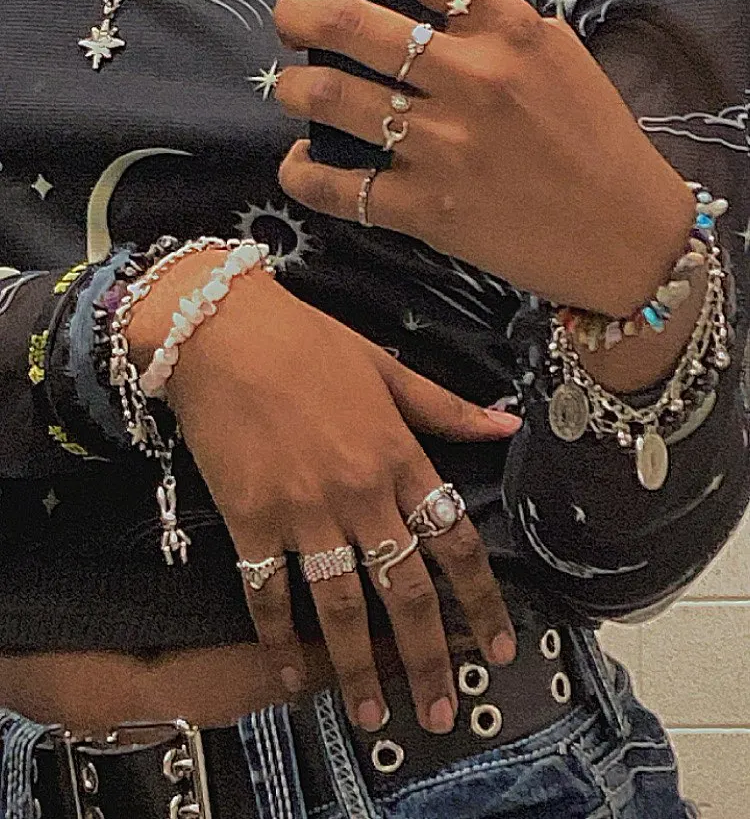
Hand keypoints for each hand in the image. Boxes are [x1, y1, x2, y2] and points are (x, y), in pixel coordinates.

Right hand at [133, 258, 518, 733]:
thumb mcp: (386, 366)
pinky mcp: (251, 519)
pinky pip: (268, 592)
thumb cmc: (305, 340)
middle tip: (442, 710)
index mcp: (399, 454)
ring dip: (359, 667)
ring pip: (343, 606)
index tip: (496, 644)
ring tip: (373, 714)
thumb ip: (446, 407)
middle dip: (429, 658)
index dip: (481, 599)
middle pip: (406, 591)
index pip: (455, 540)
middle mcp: (360, 492)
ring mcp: (304, 511)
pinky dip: (279, 637)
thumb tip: (507, 423)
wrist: (222, 328)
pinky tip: (290, 673)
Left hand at [274, 0, 694, 317]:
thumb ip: (493, 21)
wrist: (627, 236)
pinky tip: (302, 163)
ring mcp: (445, 145)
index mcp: (507, 28)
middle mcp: (472, 78)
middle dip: (294, 12)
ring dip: (291, 87)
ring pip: (328, 97)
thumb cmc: (593, 137)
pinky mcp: (427, 209)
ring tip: (292, 88)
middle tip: (288, 18)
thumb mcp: (556, 54)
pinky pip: (336, 186)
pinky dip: (301, 172)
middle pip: (348, 22)